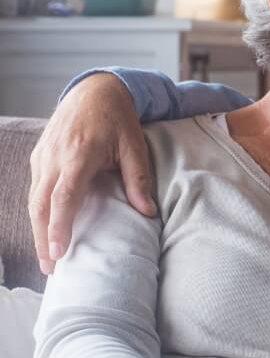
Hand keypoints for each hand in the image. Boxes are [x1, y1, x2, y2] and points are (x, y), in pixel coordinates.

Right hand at [28, 72, 156, 273]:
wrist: (94, 89)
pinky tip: (46, 229)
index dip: (59, 227)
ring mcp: (43, 156)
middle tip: (51, 268)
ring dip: (38, 229)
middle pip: (41, 205)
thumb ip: (138, 179)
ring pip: (34, 199)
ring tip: (47, 257)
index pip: (64, 197)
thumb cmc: (117, 118)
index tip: (59, 252)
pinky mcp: (39, 156)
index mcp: (79, 154)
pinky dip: (39, 212)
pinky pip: (35, 189)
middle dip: (43, 238)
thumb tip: (148, 212)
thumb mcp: (134, 145)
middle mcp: (55, 157)